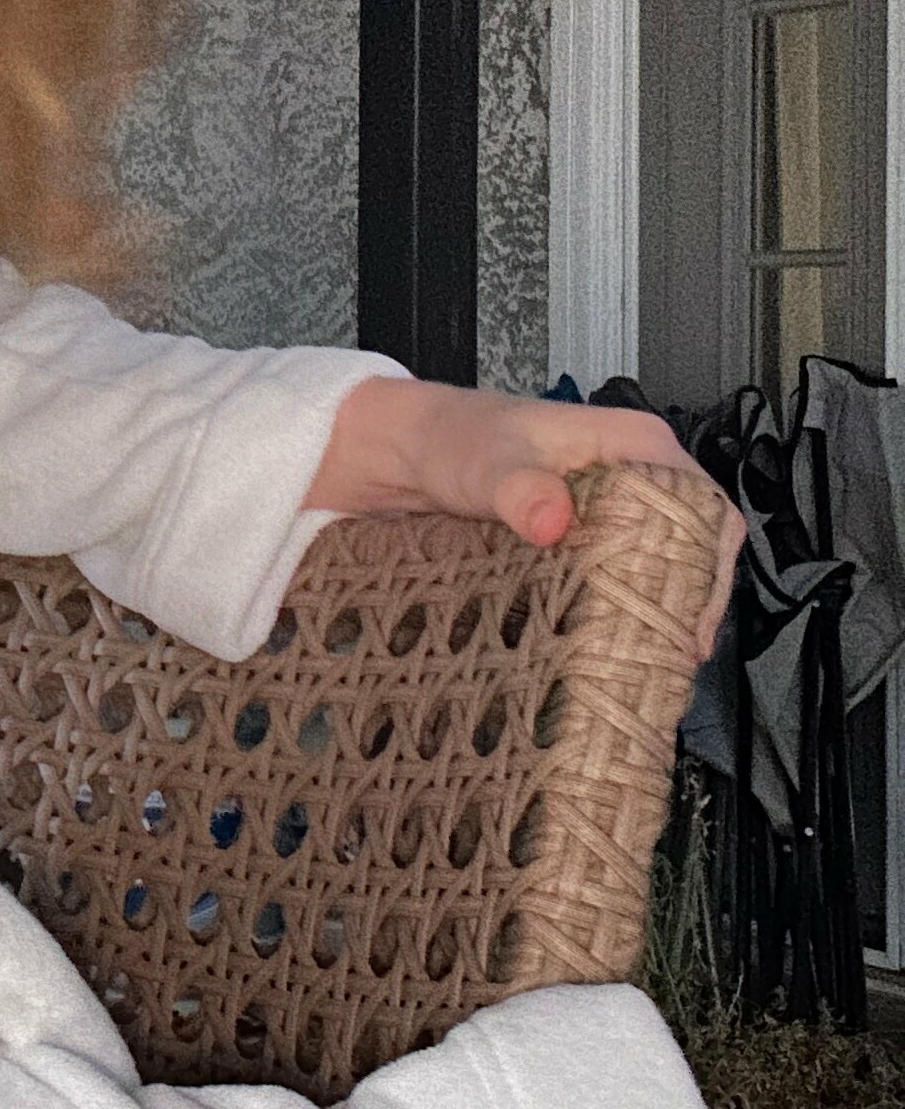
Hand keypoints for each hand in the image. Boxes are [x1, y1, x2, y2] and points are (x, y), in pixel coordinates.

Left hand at [306, 377, 744, 666]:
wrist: (397, 453)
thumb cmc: (448, 438)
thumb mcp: (484, 461)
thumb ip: (517, 488)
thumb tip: (552, 518)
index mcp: (634, 446)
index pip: (706, 511)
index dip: (711, 571)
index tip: (693, 625)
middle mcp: (631, 480)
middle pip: (689, 552)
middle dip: (685, 608)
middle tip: (667, 663)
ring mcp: (605, 515)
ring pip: (652, 573)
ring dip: (648, 618)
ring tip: (639, 670)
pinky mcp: (576, 545)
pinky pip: (611, 583)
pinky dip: (611, 617)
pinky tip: (601, 653)